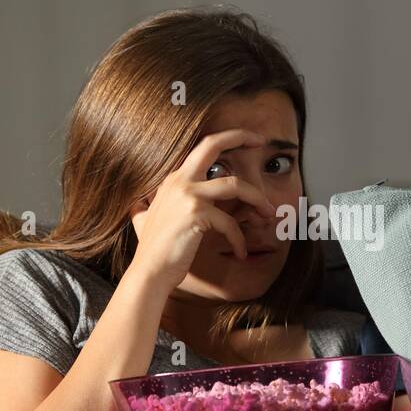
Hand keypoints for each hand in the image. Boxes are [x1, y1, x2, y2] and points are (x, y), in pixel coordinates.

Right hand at [125, 127, 276, 289]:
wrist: (149, 273)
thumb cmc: (154, 251)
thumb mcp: (146, 219)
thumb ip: (149, 206)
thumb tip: (141, 205)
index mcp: (174, 179)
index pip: (202, 148)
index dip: (227, 138)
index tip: (249, 138)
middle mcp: (179, 181)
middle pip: (212, 145)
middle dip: (240, 137)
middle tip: (262, 142)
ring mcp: (187, 195)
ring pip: (234, 185)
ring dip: (257, 199)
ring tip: (268, 214)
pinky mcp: (196, 213)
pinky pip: (230, 223)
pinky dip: (239, 239)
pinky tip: (241, 253)